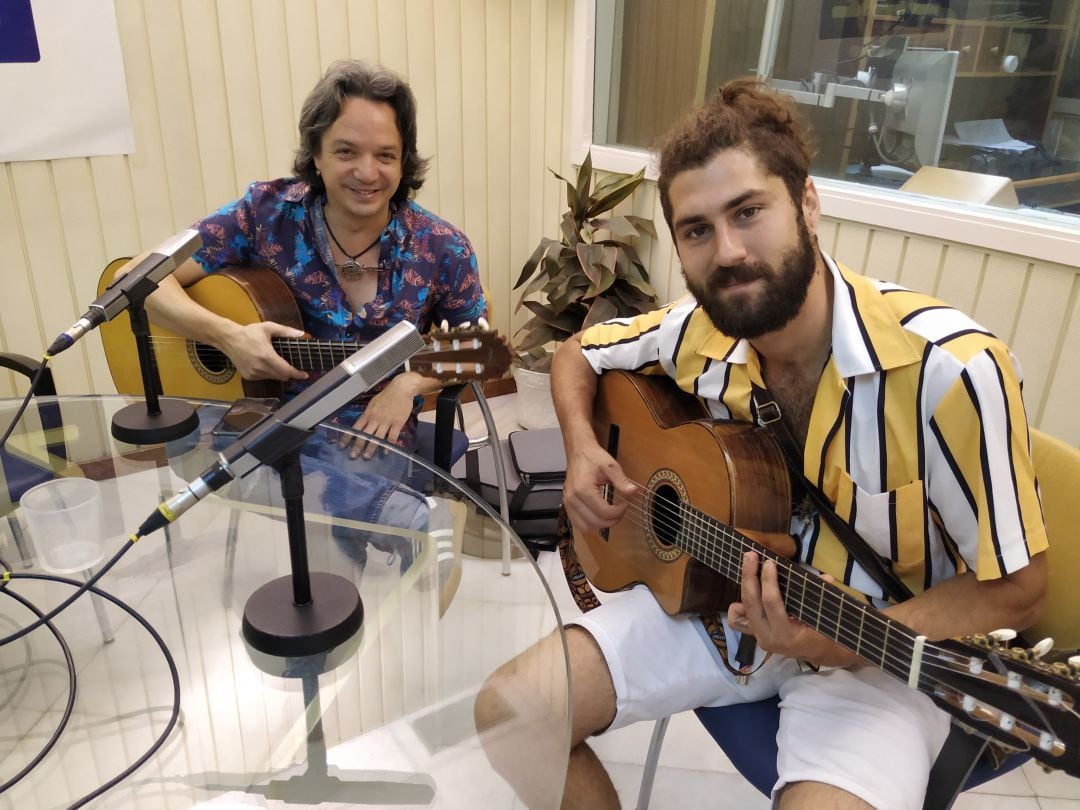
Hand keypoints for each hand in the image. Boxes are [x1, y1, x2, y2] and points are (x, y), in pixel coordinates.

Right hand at [224, 322, 307, 381]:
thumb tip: (302, 334)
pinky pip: (264, 378)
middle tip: (292, 365)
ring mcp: (253, 373)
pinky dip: (268, 373)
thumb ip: (286, 331)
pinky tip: (264, 363)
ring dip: (278, 372)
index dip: (297, 374)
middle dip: (289, 372)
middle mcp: (260, 367)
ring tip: (274, 361)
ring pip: (273, 378)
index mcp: (266, 356)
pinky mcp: (248, 376)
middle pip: (282, 376)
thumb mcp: (268, 328)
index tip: (305, 374)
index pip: (286, 370)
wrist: (228, 339)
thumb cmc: (248, 333)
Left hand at [339, 372, 420, 459]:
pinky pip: (392, 436)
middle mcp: (375, 419)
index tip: (342, 446)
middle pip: (364, 434)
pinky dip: (388, 445)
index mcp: (368, 414)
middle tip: (353, 456)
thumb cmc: (387, 395)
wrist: (401, 388)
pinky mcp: (397, 423)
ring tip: (367, 457)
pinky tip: (386, 452)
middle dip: (358, 446)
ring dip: (371, 447)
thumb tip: (362, 423)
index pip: (355, 427)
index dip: (348, 437)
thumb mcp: (373, 403)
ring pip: (377, 437)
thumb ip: (368, 414)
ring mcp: (386, 421)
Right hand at [562, 443, 635, 531]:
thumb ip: (621, 480)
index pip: (604, 512)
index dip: (619, 512)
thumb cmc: (594, 457)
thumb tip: (633, 492)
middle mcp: (573, 499)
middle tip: (621, 511)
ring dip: (601, 525)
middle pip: (596, 522)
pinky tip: (600, 516)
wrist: (578, 452)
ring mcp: (568, 504)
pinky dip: (590, 525)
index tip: (626, 504)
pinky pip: (578, 524)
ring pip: (586, 527)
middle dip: (612, 520)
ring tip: (611, 515)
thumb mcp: (611, 466)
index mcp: (583, 489)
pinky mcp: (567, 506)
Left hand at [727, 551, 859, 668]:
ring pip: (742, 611)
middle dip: (749, 576)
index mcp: (788, 634)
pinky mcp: (754, 636)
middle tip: (750, 556)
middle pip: (752, 603)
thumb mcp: (826, 617)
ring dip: (744, 585)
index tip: (769, 562)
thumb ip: (824, 596)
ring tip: (747, 565)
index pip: (772, 603)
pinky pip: (737, 622)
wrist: (820, 654)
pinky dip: (737, 607)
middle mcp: (769, 637)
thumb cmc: (825, 634)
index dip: (768, 580)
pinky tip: (744, 592)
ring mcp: (759, 638)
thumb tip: (826, 577)